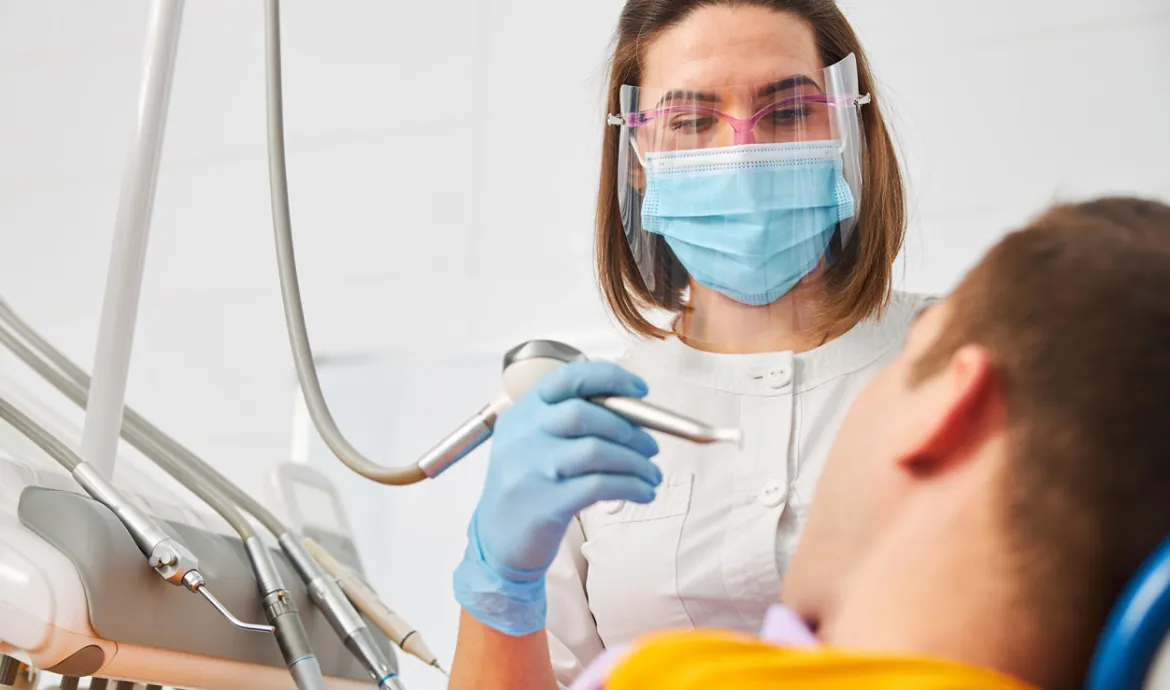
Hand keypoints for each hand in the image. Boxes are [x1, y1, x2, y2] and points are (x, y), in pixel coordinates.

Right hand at [454, 361, 661, 634]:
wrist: (498, 542)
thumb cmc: (529, 488)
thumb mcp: (536, 445)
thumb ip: (571, 425)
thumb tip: (635, 416)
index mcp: (523, 413)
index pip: (567, 378)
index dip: (609, 378)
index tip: (640, 390)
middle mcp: (523, 435)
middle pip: (585, 414)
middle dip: (630, 429)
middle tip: (651, 447)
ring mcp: (531, 469)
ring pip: (597, 450)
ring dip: (636, 462)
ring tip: (652, 475)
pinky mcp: (545, 503)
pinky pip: (600, 485)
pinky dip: (631, 486)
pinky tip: (644, 493)